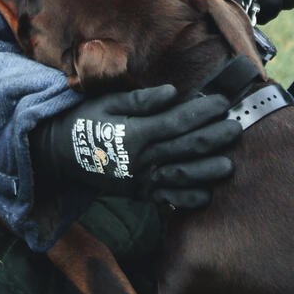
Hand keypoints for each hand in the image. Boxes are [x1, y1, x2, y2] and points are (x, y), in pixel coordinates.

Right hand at [29, 86, 239, 210]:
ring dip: (206, 171)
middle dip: (213, 138)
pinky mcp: (137, 194)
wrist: (57, 156)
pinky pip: (165, 199)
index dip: (202, 112)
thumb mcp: (107, 103)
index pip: (176, 122)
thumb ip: (142, 101)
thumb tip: (172, 94)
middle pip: (184, 149)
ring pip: (180, 177)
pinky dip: (186, 199)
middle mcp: (139, 159)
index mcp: (134, 133)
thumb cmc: (84, 122)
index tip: (222, 102)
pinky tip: (206, 194)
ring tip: (229, 164)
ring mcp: (139, 180)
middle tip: (236, 127)